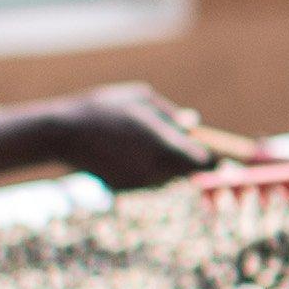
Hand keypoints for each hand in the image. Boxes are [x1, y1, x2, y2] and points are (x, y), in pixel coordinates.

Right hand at [40, 83, 226, 192]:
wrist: (60, 134)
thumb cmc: (102, 108)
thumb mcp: (140, 99)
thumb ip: (170, 115)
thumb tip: (193, 124)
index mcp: (164, 145)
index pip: (205, 161)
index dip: (218, 160)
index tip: (228, 158)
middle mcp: (155, 169)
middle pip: (187, 172)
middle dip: (189, 161)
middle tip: (184, 147)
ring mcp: (138, 182)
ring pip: (166, 177)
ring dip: (166, 164)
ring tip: (139, 140)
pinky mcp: (124, 189)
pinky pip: (145, 181)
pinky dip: (145, 169)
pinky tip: (125, 151)